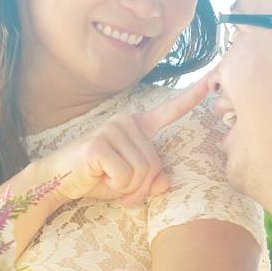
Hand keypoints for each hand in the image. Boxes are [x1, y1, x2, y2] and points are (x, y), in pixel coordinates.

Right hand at [37, 74, 210, 206]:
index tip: (211, 81)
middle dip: (140, 187)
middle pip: (155, 164)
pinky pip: (125, 176)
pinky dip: (115, 187)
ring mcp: (112, 129)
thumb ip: (152, 180)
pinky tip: (99, 178)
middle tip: (120, 188)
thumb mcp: (131, 182)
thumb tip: (163, 183)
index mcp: (137, 126)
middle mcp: (126, 121)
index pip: (169, 111)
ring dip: (127, 188)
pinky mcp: (99, 144)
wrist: (60, 180)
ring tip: (109, 182)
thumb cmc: (96, 177)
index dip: (191, 97)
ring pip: (142, 172)